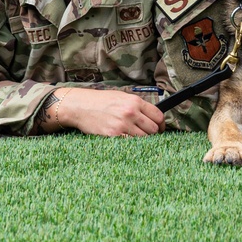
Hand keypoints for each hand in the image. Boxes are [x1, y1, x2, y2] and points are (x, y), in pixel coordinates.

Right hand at [48, 87, 164, 136]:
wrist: (80, 106)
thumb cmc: (100, 101)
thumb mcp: (121, 97)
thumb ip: (137, 105)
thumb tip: (152, 117)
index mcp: (134, 101)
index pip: (158, 116)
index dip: (162, 124)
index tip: (160, 129)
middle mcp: (130, 112)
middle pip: (153, 129)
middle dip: (152, 133)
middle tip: (147, 135)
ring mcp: (122, 125)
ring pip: (144, 139)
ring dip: (142, 140)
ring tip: (134, 137)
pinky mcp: (113, 136)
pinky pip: (131, 144)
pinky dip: (131, 144)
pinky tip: (126, 140)